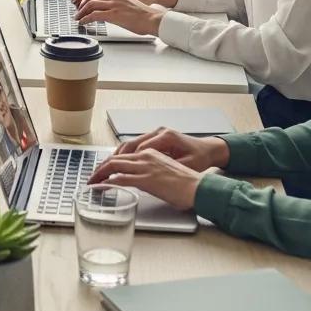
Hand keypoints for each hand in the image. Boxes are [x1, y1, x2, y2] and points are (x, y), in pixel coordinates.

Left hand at [75, 0, 163, 35]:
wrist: (152, 19)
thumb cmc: (143, 15)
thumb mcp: (126, 5)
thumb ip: (115, 5)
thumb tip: (105, 14)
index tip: (81, 5)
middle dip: (81, 5)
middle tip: (76, 12)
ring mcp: (113, 4)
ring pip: (90, 4)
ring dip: (81, 12)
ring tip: (78, 18)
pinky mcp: (113, 14)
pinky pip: (94, 15)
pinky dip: (85, 18)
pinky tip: (83, 22)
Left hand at [87, 146, 209, 210]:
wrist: (199, 188)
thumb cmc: (187, 184)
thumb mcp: (165, 172)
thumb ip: (150, 172)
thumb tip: (140, 181)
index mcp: (150, 152)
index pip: (123, 155)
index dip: (109, 163)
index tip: (101, 170)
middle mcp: (146, 156)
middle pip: (115, 158)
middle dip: (100, 168)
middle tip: (91, 177)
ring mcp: (145, 167)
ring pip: (114, 166)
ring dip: (100, 174)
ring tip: (92, 183)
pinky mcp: (146, 179)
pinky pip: (121, 178)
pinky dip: (107, 182)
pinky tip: (101, 187)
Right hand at [109, 128, 229, 170]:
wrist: (210, 150)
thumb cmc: (200, 159)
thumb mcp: (186, 167)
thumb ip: (166, 170)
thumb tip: (149, 177)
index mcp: (165, 137)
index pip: (138, 151)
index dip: (124, 164)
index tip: (112, 175)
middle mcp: (158, 132)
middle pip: (129, 145)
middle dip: (113, 160)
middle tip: (99, 173)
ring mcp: (155, 134)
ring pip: (130, 144)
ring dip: (117, 157)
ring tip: (105, 169)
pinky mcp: (155, 139)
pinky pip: (135, 145)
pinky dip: (125, 154)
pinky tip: (118, 163)